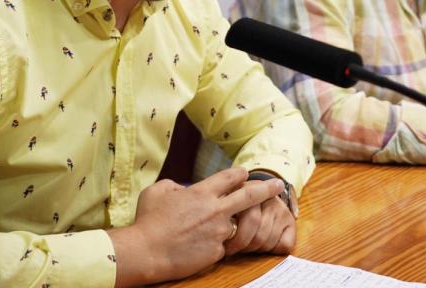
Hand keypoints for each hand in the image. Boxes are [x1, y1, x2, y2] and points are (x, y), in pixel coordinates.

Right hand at [110, 166, 283, 285]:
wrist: (146, 252)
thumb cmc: (148, 221)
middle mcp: (216, 210)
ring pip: (237, 226)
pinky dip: (216, 245)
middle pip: (249, 196)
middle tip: (279, 185)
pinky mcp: (217, 252)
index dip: (240, 174)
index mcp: (202, 193)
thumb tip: (181, 188)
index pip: (230, 177)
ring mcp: (219, 232)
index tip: (245, 173)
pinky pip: (223, 246)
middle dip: (267, 189)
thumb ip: (173, 185)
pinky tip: (200, 247)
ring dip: (232, 225)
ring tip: (216, 229)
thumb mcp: (156, 191)